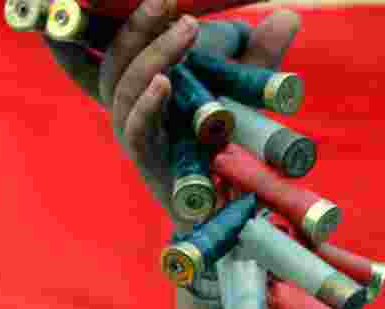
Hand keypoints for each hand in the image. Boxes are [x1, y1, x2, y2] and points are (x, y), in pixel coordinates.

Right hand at [44, 0, 300, 226]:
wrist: (233, 212)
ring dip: (154, 54)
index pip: (105, 50)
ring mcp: (135, 136)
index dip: (97, 26)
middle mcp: (128, 109)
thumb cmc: (232, 149)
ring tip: (186, 28)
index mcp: (140, 88)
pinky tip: (163, 82)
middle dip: (137, 26)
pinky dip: (147, 104)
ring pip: (123, 88)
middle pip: (114, 59)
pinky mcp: (147, 162)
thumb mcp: (247, 95)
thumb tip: (287, 17)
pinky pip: (137, 129)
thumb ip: (259, 58)